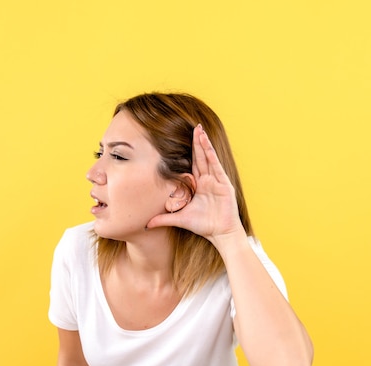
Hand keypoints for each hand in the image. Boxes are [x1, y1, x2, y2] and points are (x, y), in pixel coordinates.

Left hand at [146, 124, 244, 243]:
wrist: (221, 233)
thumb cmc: (203, 226)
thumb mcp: (180, 219)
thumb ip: (164, 218)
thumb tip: (146, 224)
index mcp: (198, 186)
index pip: (192, 165)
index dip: (188, 152)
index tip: (181, 140)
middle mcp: (208, 181)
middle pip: (200, 158)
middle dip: (197, 142)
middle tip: (194, 127)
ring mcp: (216, 181)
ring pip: (208, 158)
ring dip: (204, 144)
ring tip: (200, 130)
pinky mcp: (224, 184)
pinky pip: (216, 167)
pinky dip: (211, 156)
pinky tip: (207, 145)